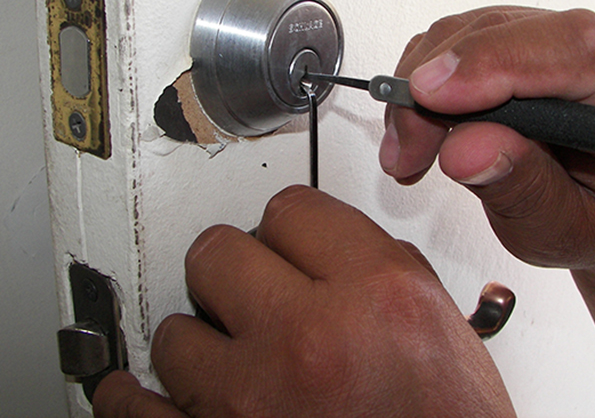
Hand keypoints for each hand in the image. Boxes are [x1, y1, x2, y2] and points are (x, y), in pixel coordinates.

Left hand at [93, 186, 514, 416]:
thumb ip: (384, 272)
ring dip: (199, 338)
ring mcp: (253, 403)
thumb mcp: (447, 333)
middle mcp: (311, 342)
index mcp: (377, 297)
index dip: (290, 224)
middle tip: (248, 286)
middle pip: (219, 252)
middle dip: (236, 265)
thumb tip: (333, 249)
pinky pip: (134, 410)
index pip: (291, 209)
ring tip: (225, 353)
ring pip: (175, 331)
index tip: (285, 238)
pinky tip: (149, 391)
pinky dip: (138, 399)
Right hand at [380, 6, 594, 269]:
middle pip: (507, 32)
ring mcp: (557, 43)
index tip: (429, 98)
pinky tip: (417, 134)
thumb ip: (524, 192)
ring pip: (470, 31)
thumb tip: (461, 149)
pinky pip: (457, 43)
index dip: (496, 60)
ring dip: (419, 91)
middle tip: (406, 153)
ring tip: (407, 155)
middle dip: (436, 90)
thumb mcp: (566, 231)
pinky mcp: (518, 46)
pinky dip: (422, 87)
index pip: (578, 47)